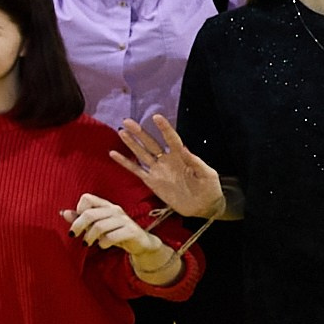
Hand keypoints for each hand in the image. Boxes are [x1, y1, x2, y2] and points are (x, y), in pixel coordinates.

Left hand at [64, 193, 163, 260]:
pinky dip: (103, 243)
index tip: (78, 222)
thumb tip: (63, 213)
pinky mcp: (132, 231)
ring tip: (87, 243)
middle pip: (89, 214)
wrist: (141, 244)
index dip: (78, 209)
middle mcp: (115, 210)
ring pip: (99, 226)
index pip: (87, 198)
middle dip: (78, 226)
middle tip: (74, 235)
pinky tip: (102, 246)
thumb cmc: (115, 233)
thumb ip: (81, 219)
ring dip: (90, 237)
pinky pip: (112, 236)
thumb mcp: (97, 226)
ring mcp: (124, 220)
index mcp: (106, 205)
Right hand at [110, 114, 224, 218]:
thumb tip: (184, 148)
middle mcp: (167, 160)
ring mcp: (158, 170)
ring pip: (141, 154)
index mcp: (181, 156)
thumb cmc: (209, 188)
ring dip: (131, 143)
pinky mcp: (151, 181)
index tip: (156, 117)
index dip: (164, 128)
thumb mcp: (207, 174)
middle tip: (127, 121)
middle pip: (151, 143)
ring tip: (121, 132)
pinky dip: (125, 162)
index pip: (171, 139)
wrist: (203, 207)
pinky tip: (114, 154)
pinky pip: (136, 170)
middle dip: (140, 132)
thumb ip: (195, 162)